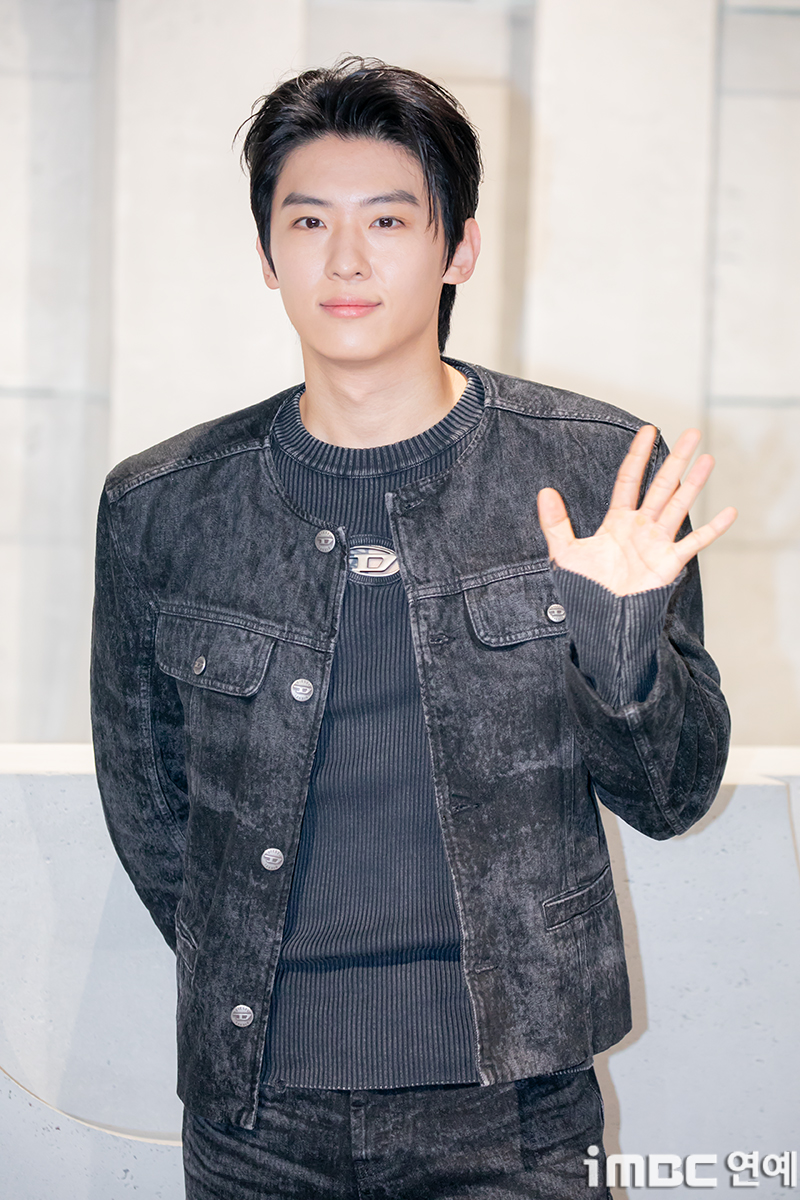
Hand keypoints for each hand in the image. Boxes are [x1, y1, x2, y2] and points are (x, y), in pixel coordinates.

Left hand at [536, 425, 737, 596]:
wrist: (600, 620)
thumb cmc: (584, 589)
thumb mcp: (564, 552)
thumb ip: (555, 522)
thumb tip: (545, 491)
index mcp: (617, 521)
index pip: (630, 479)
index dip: (639, 455)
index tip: (648, 430)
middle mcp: (641, 527)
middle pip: (662, 486)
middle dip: (676, 459)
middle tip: (692, 433)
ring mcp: (658, 543)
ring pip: (680, 506)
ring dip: (694, 483)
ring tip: (708, 459)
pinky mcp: (669, 563)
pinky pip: (695, 542)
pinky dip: (713, 528)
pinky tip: (729, 511)